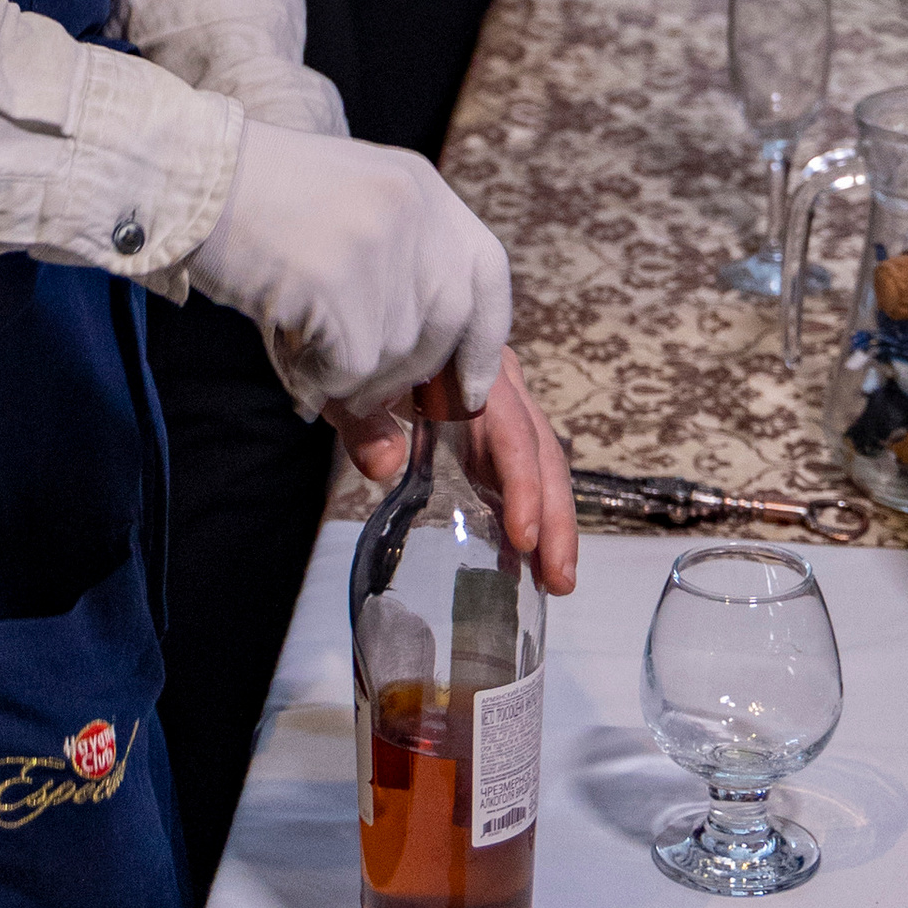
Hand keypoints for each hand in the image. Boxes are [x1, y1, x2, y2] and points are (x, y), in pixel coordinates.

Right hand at [187, 119, 510, 416]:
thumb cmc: (259, 216)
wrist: (190, 176)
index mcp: (423, 188)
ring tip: (303, 339)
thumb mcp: (338, 249)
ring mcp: (379, 241)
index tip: (471, 389)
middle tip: (355, 375)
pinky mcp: (339, 277)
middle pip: (448, 324)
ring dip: (351, 374)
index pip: (488, 271)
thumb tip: (390, 461)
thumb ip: (379, 337)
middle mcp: (414, 209)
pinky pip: (352, 369)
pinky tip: (290, 347)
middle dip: (410, 373)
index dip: (485, 340)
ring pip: (396, 355)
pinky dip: (320, 378)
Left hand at [331, 348, 579, 597]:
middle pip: (540, 451)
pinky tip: (529, 560)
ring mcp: (501, 407)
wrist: (357, 326)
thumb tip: (383, 466)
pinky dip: (529, 513)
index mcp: (471, 365)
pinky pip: (520, 471)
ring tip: (556, 580)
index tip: (523, 536)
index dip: (522, 483)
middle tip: (558, 580)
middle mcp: (498, 383)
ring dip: (553, 521)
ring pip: (541, 463)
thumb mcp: (349, 386)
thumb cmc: (355, 355)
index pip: (510, 427)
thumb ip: (364, 425)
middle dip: (553, 516)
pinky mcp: (492, 432)